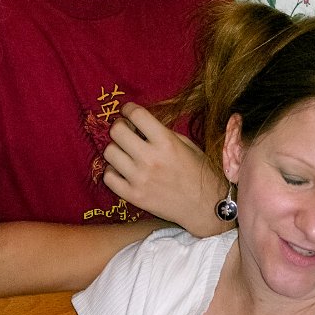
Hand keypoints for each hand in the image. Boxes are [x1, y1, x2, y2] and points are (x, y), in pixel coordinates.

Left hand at [102, 103, 227, 236]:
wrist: (206, 206)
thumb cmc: (199, 171)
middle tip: (127, 131)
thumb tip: (139, 124)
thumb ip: (162, 132)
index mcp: (166, 142)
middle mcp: (150, 158)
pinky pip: (108, 177)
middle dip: (120, 126)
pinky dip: (113, 171)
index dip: (128, 108)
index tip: (128, 110)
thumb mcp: (187, 144)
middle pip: (117, 131)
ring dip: (116, 148)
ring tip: (126, 152)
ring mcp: (139, 179)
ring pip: (109, 152)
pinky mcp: (133, 196)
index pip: (136, 114)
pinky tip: (124, 170)